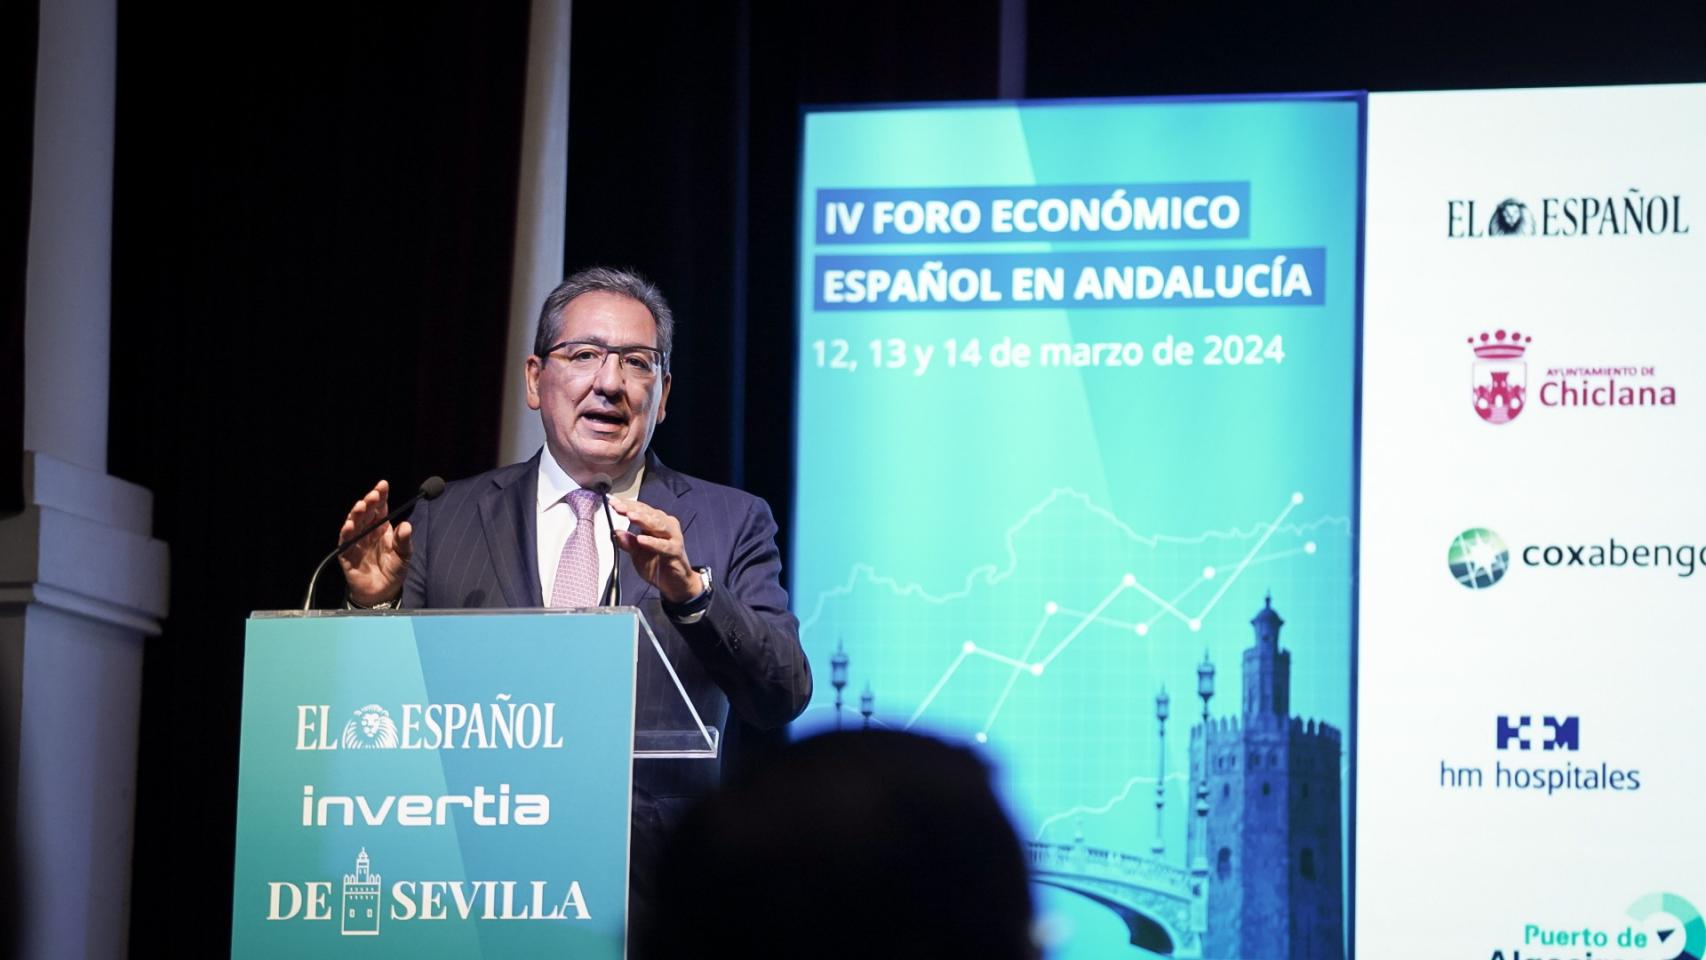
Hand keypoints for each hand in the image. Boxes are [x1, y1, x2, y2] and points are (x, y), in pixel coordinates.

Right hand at [337, 479, 412, 605]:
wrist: (383, 592)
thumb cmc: (394, 571)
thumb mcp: (404, 555)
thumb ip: (404, 541)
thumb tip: (406, 526)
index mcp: (382, 528)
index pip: (380, 508)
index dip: (380, 496)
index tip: (383, 485)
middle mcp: (367, 532)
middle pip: (366, 513)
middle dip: (369, 502)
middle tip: (374, 494)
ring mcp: (356, 542)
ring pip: (354, 524)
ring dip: (357, 514)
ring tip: (362, 505)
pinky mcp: (347, 555)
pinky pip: (345, 542)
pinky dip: (346, 532)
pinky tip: (349, 524)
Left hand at [609, 497, 702, 603]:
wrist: (675, 583)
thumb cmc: (658, 564)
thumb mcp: (637, 554)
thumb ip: (628, 543)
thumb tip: (615, 532)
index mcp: (656, 523)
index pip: (641, 510)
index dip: (627, 505)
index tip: (613, 503)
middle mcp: (666, 526)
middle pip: (649, 514)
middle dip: (633, 509)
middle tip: (619, 507)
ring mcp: (673, 537)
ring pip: (658, 525)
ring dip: (644, 520)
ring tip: (630, 516)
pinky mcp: (676, 551)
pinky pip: (664, 545)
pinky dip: (652, 542)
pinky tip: (642, 540)